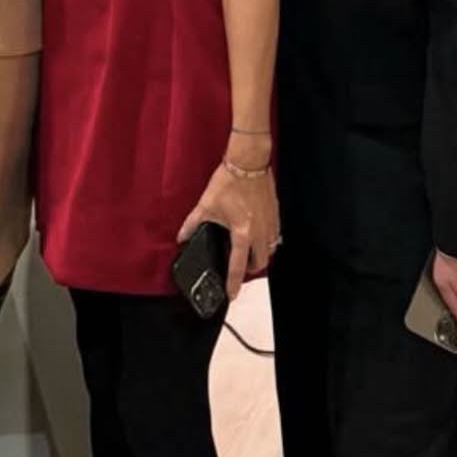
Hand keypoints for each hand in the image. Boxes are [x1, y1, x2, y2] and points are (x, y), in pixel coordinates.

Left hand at [177, 160, 278, 300]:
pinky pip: (274, 235)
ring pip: (270, 250)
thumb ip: (193, 223)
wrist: (249, 161)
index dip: (233, 283)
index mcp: (242, 233)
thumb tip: (181, 236)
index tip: (231, 294)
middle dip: (250, 269)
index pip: (238, 266)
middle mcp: (259, 232)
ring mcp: (270, 223)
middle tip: (239, 266)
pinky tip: (257, 233)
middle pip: (260, 263)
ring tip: (247, 250)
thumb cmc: (229, 181)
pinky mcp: (275, 213)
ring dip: (260, 255)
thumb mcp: (206, 203)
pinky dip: (267, 240)